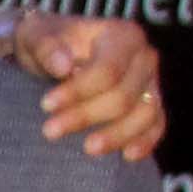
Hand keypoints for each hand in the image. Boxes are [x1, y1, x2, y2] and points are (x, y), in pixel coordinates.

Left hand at [0, 11, 167, 160]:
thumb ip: (46, 47)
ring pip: (145, 114)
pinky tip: (126, 156)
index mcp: (122, 35)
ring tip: (87, 149)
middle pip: (124, 96)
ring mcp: (151, 83)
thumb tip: (63, 66)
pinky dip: (145, 142)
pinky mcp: (151, 105)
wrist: (57, 55)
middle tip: (50, 131)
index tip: (46, 105)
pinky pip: (156, 126)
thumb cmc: (48, 44)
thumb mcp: (36, 37)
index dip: (78, 91)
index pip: (107, 70)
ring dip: (117, 135)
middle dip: (87, 116)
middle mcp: (144, 58)